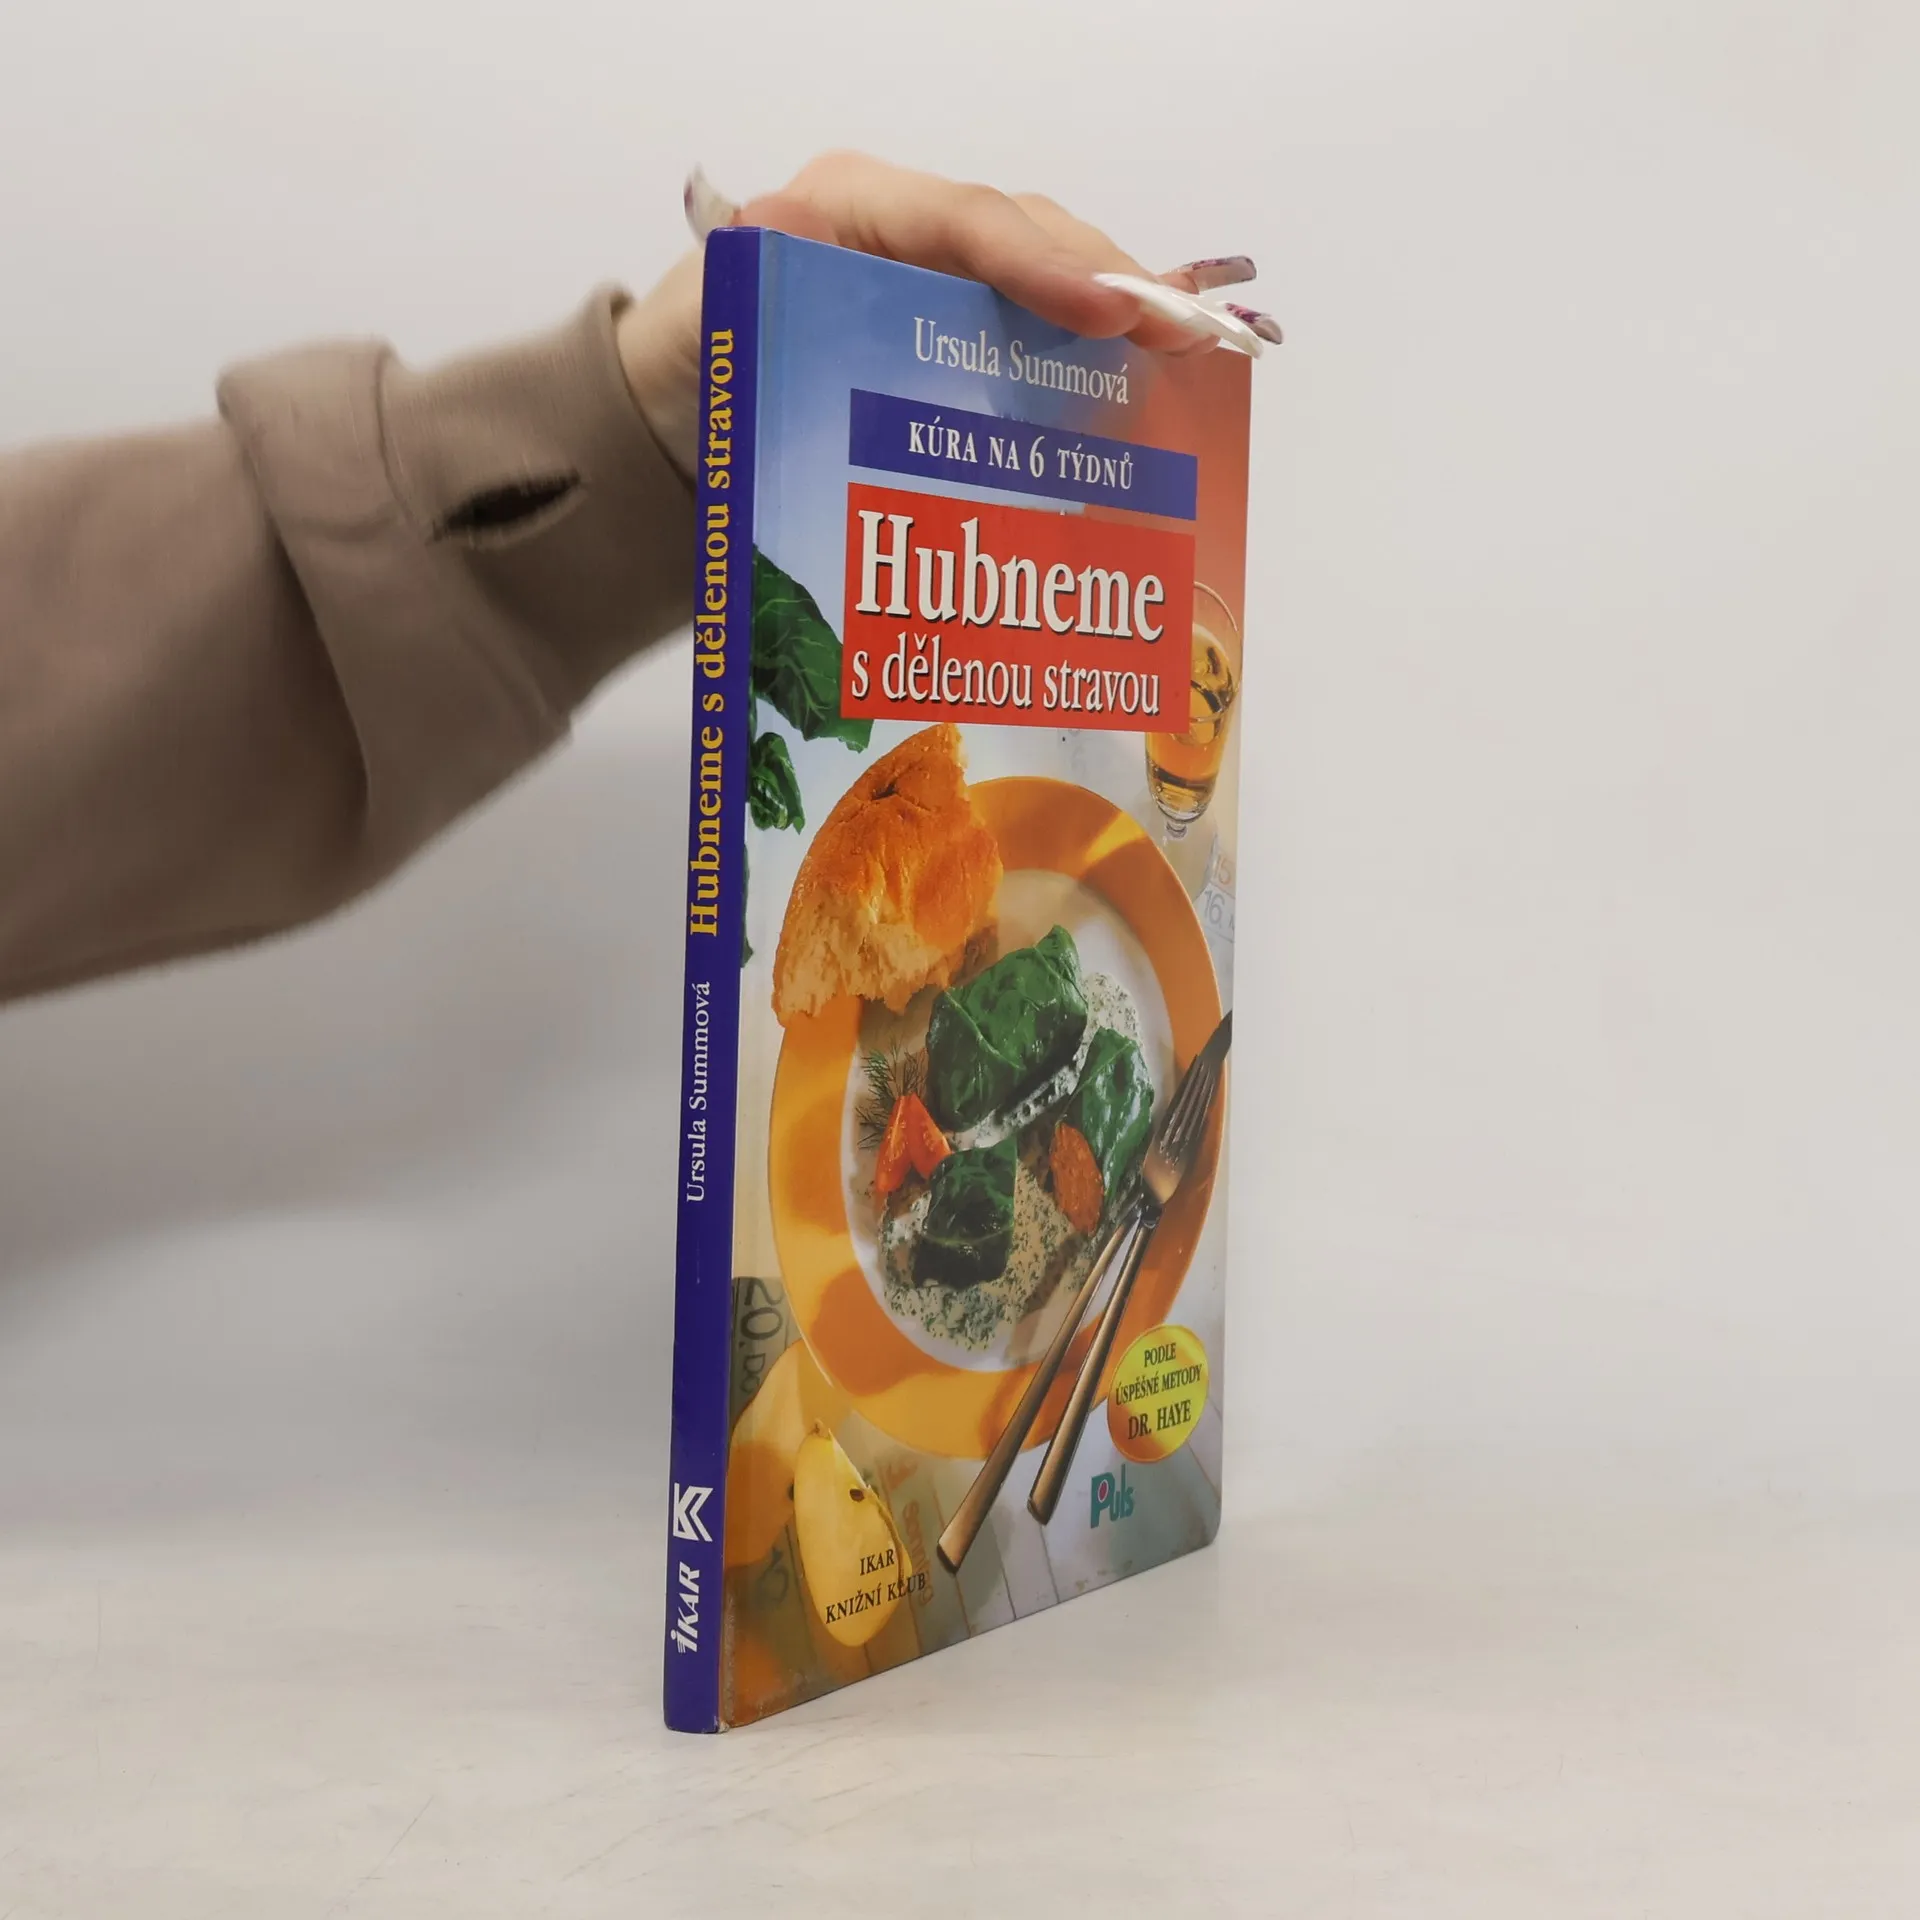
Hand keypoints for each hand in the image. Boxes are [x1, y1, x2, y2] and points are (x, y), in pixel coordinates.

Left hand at [616, 152, 1261, 482]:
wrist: (675, 407)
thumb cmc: (693, 365)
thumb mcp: (714, 327)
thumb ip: (758, 298)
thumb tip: (803, 257)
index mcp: (850, 207)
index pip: (964, 219)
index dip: (1042, 262)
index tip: (1108, 312)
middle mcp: (906, 230)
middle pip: (1027, 236)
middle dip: (1107, 281)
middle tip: (1179, 337)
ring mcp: (938, 278)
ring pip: (1044, 279)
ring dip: (1115, 318)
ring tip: (1184, 361)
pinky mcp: (955, 326)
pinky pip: (1034, 328)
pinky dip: (1090, 357)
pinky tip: (1141, 396)